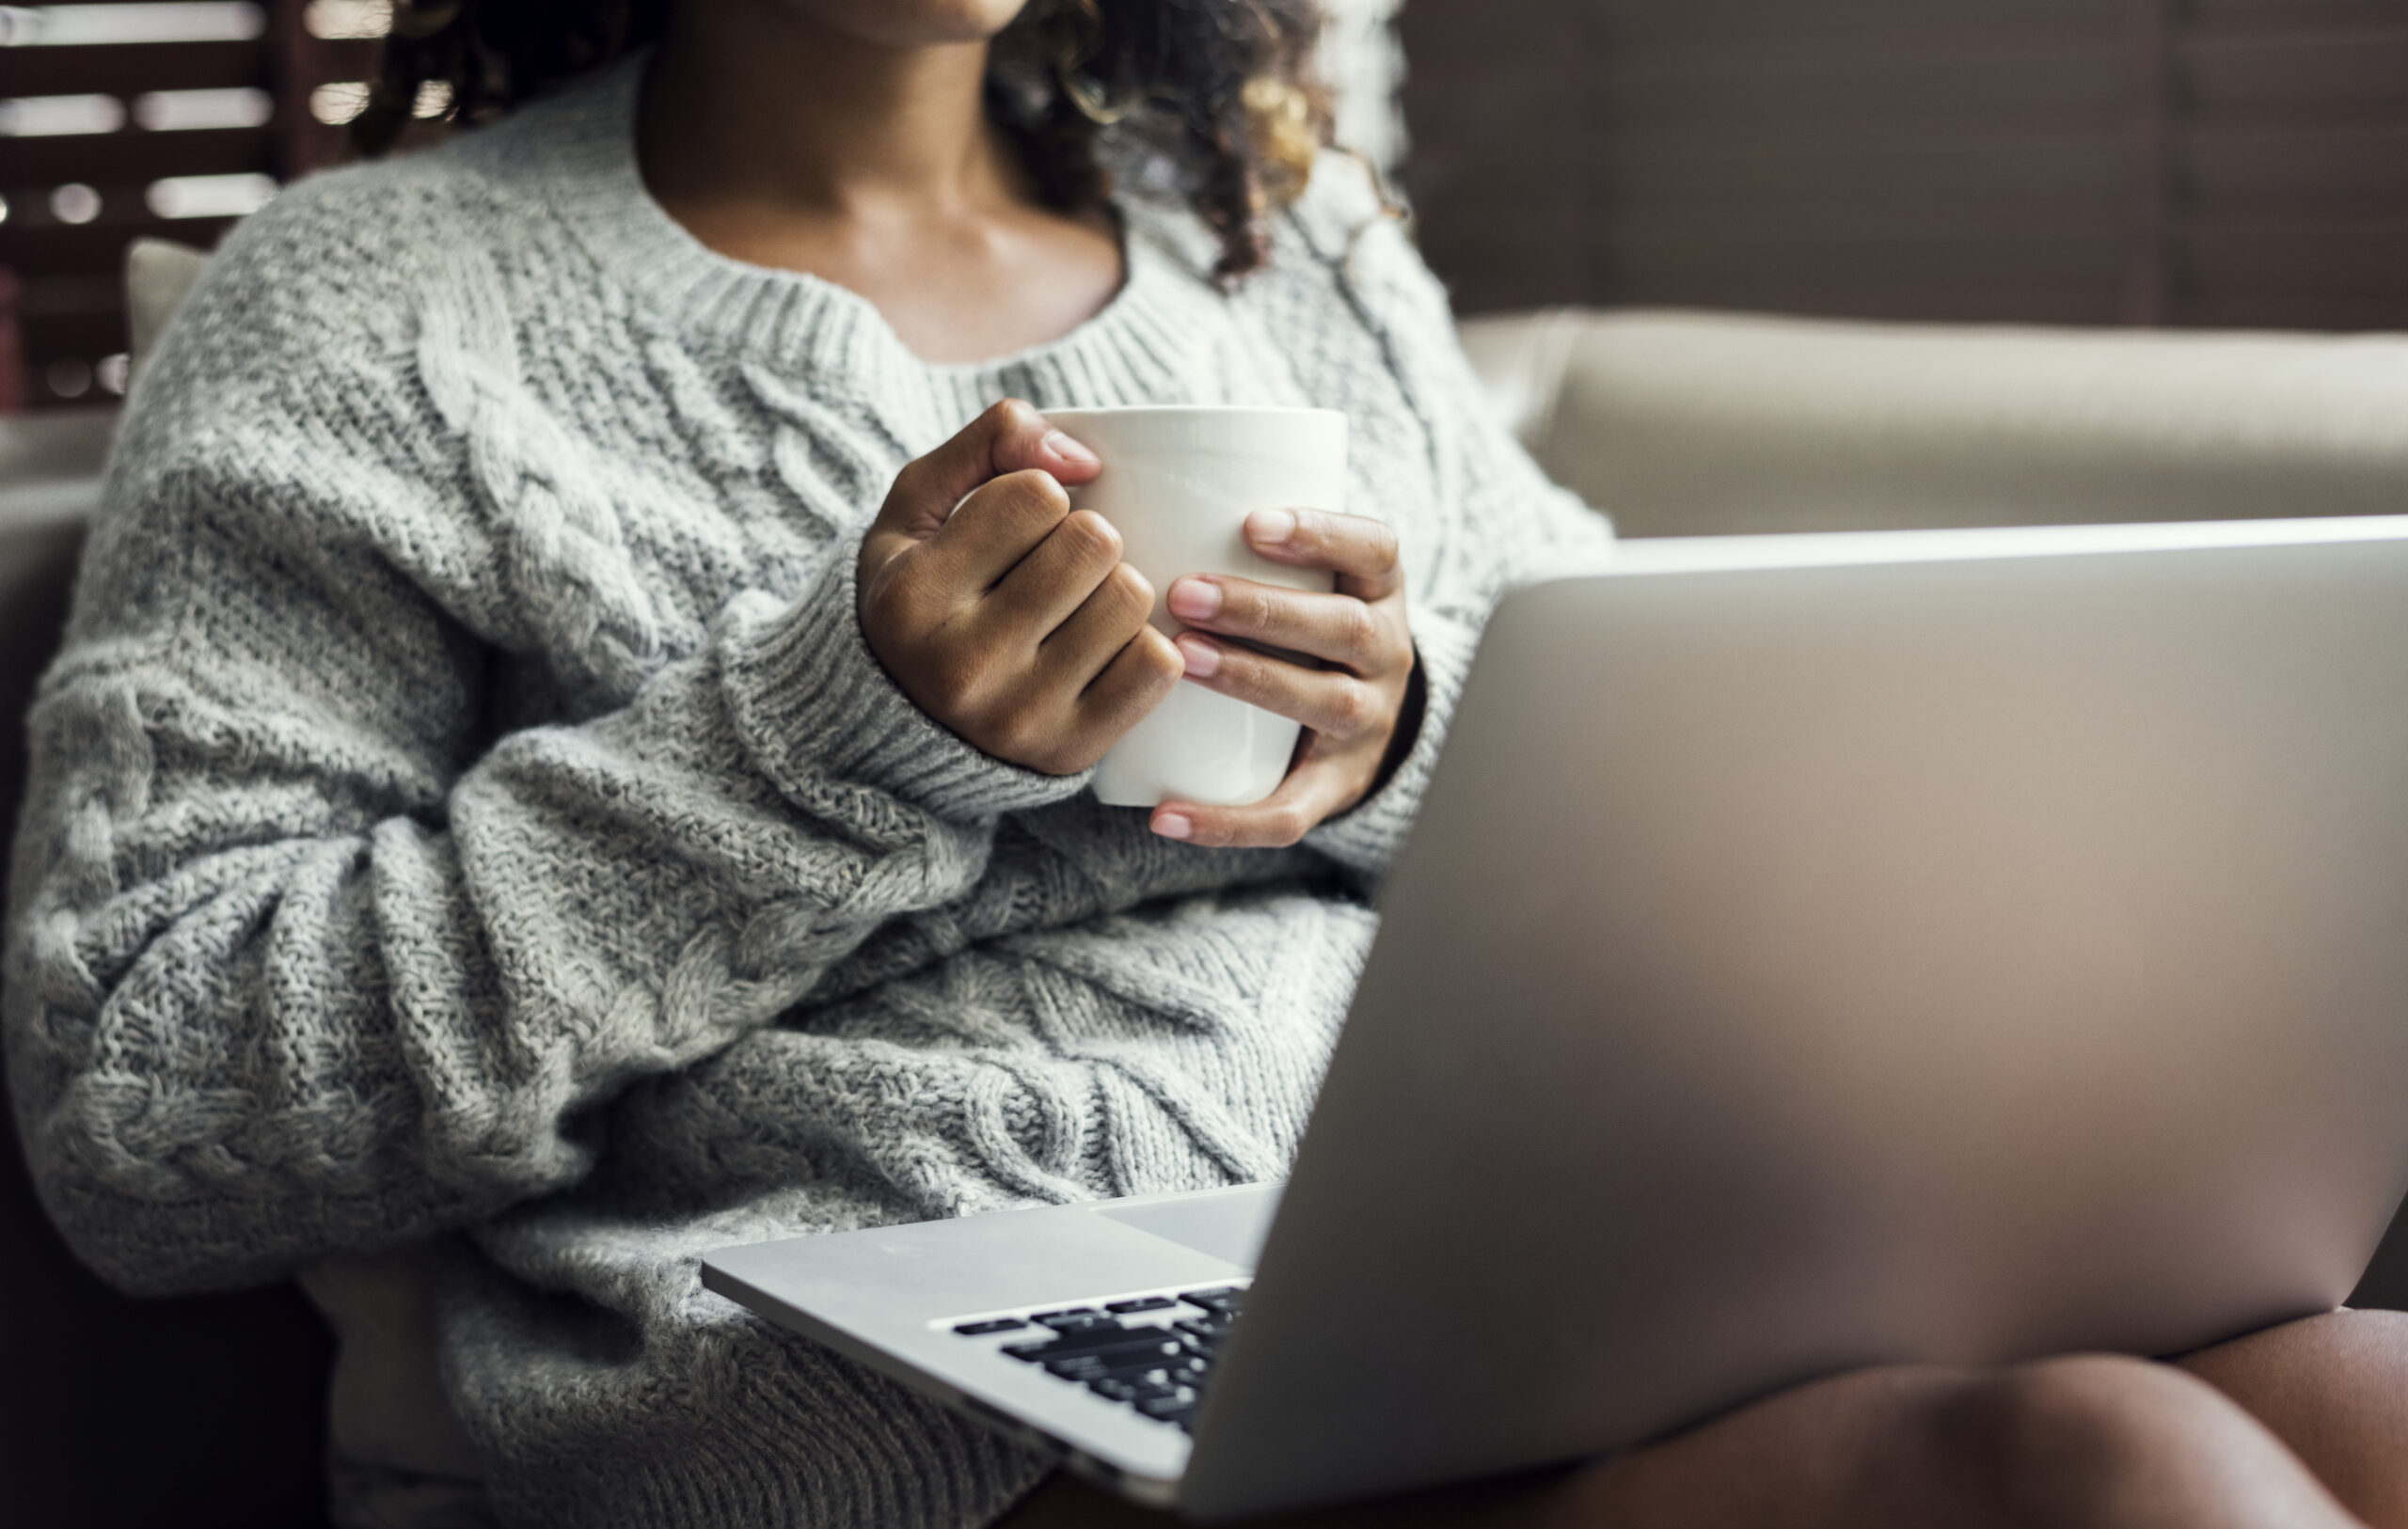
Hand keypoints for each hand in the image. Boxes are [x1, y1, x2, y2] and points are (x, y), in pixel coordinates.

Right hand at [858, 401, 1184, 774]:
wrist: (908, 723)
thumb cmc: (925, 592)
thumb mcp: (920, 505)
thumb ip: (991, 441)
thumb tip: (1084, 459)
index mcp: (912, 598)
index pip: (1036, 496)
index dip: (1040, 495)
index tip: (1016, 528)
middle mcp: (961, 665)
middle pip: (1095, 543)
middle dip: (1085, 537)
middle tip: (1056, 566)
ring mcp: (1019, 716)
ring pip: (1131, 598)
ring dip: (1115, 588)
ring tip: (1076, 607)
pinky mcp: (1071, 749)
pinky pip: (1158, 664)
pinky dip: (1143, 644)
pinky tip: (1103, 648)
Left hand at [1149, 508, 1417, 847]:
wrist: (1362, 714)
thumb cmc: (1298, 615)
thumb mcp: (1304, 566)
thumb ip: (1235, 519)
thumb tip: (1107, 458)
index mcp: (1378, 588)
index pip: (1374, 549)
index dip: (1322, 533)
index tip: (1254, 520)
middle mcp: (1386, 653)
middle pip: (1344, 627)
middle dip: (1265, 609)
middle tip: (1183, 593)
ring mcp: (1366, 722)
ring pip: (1324, 703)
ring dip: (1254, 679)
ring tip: (1184, 663)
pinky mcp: (1334, 786)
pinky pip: (1290, 812)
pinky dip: (1228, 820)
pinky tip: (1165, 813)